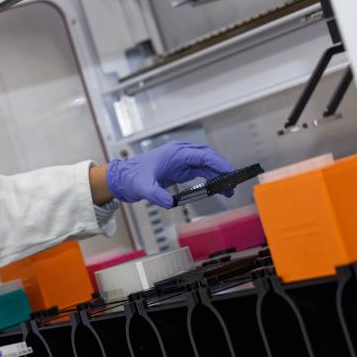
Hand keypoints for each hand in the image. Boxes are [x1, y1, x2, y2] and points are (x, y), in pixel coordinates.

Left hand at [106, 141, 235, 207]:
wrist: (123, 178)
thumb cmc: (132, 177)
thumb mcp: (143, 187)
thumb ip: (156, 195)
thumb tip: (169, 203)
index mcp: (175, 153)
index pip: (204, 155)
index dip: (219, 164)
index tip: (231, 173)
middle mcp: (180, 154)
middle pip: (209, 158)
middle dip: (223, 169)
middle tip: (234, 184)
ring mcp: (181, 161)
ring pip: (206, 165)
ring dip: (219, 176)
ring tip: (228, 191)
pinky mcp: (180, 169)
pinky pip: (200, 171)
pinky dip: (211, 179)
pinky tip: (217, 189)